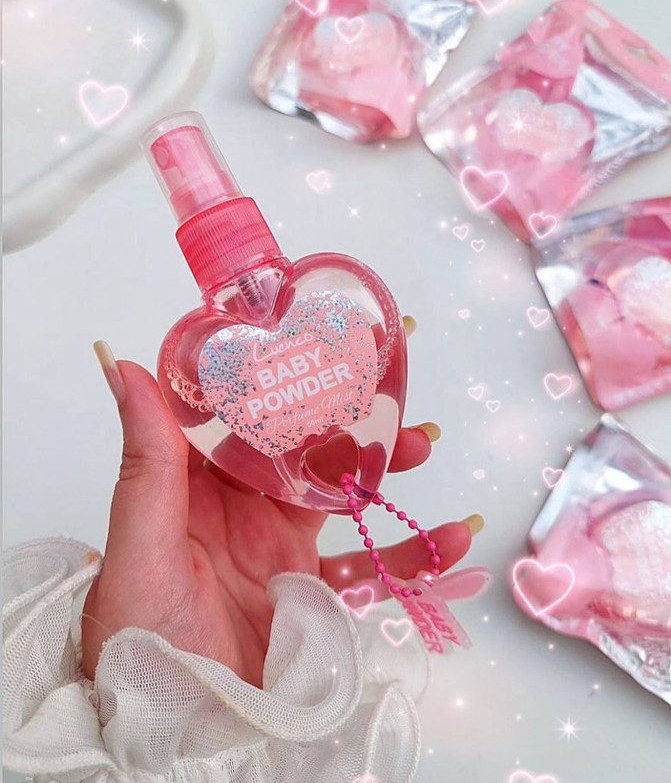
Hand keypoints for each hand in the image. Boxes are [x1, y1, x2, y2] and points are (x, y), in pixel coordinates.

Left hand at [83, 321, 482, 685]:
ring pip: (343, 489)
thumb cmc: (138, 639)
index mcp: (198, 480)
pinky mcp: (311, 588)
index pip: (239, 406)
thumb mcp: (142, 546)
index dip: (275, 365)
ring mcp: (280, 544)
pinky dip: (410, 552)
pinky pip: (369, 563)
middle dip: (347, 408)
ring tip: (423, 444)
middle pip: (303, 440)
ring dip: (386, 466)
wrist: (173, 727)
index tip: (314, 327)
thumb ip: (146, 465)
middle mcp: (242, 503)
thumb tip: (124, 368)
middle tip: (389, 379)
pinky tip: (448, 539)